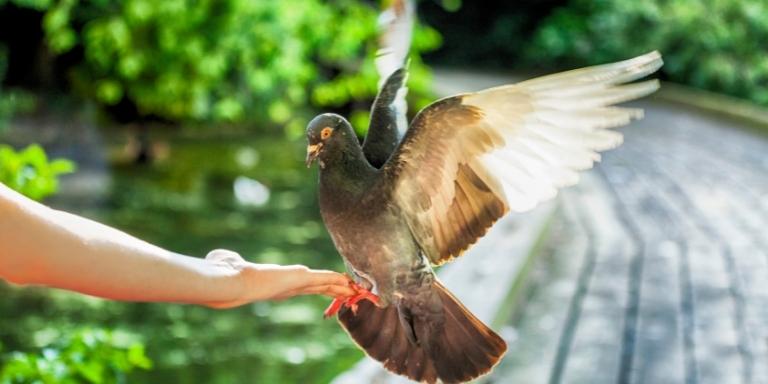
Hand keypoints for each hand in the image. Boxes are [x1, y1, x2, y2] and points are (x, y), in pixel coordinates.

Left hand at [204, 249, 355, 307]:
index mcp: (278, 285)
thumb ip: (229, 260)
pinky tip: (351, 283)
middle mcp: (289, 287)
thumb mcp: (229, 264)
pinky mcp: (300, 279)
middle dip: (335, 290)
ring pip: (324, 286)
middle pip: (319, 289)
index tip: (329, 287)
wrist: (230, 283)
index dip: (318, 287)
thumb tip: (218, 258)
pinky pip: (325, 280)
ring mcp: (296, 284)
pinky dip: (338, 281)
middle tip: (351, 292)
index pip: (304, 286)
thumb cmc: (226, 275)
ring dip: (341, 287)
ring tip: (357, 290)